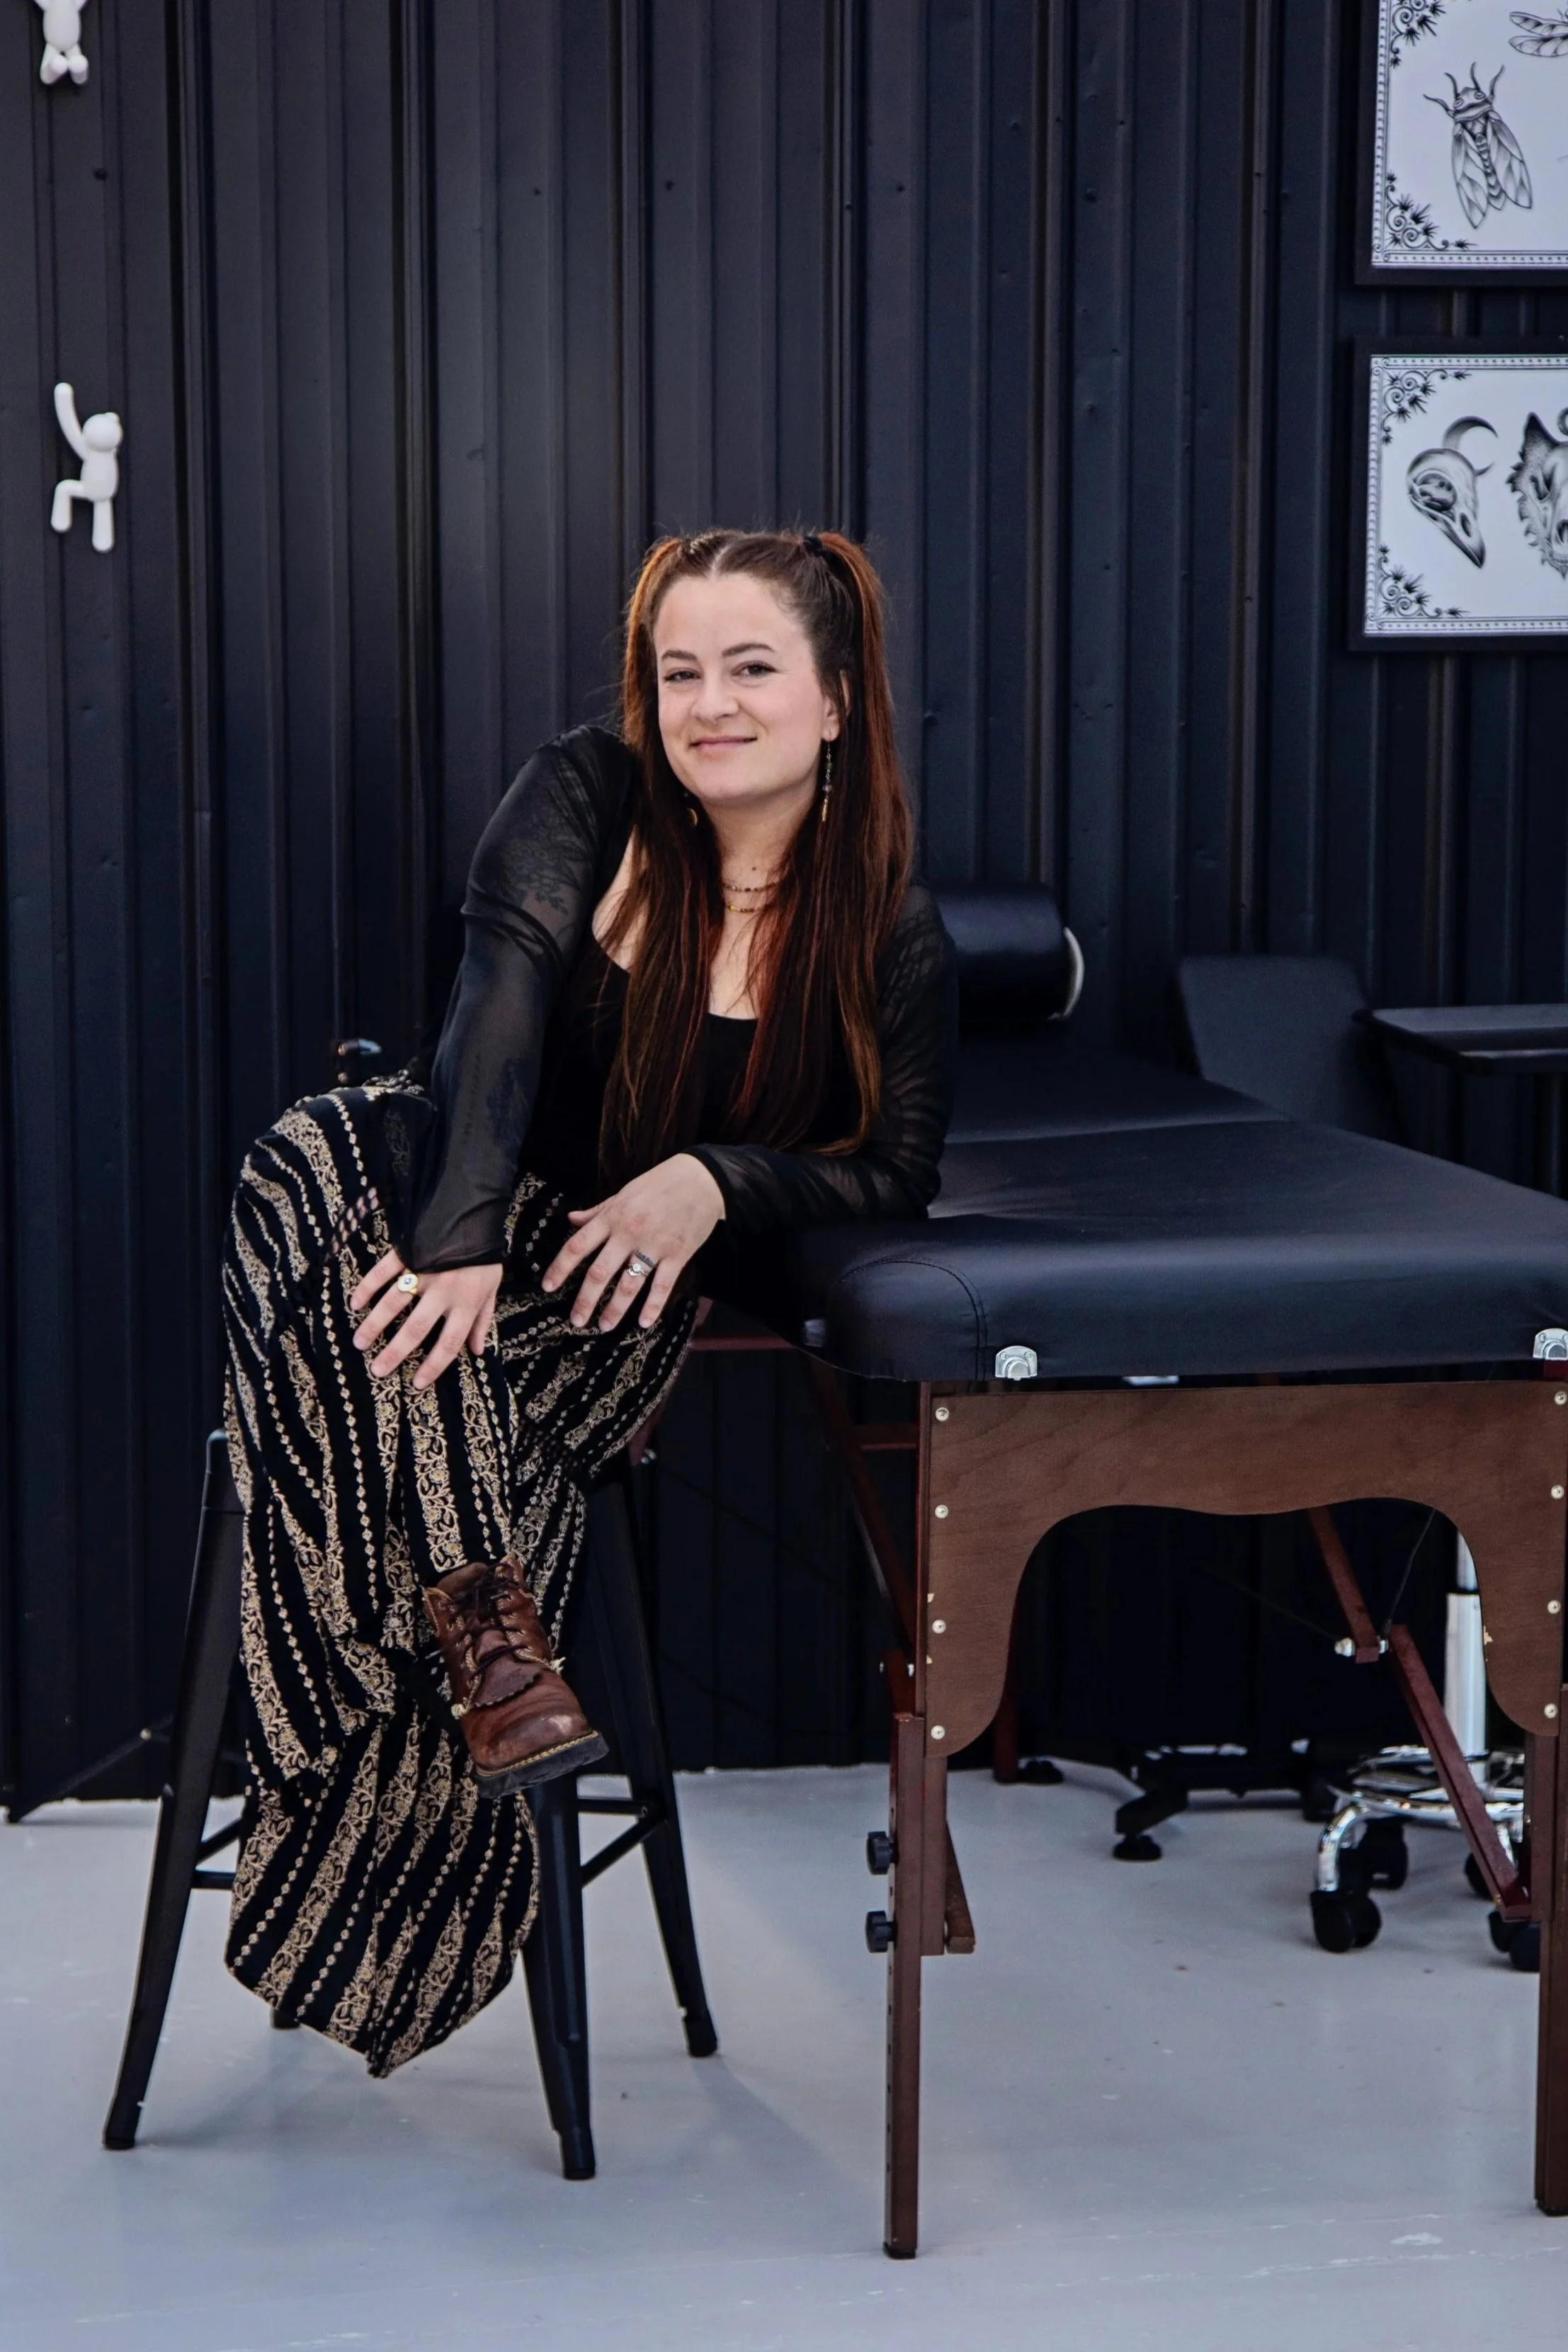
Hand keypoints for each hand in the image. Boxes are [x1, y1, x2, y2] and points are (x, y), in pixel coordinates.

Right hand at [350, 1250, 503, 1388]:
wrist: (475, 1212)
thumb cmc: (484, 1255)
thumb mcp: (492, 1288)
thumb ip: (482, 1320)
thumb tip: (478, 1352)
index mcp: (467, 1303)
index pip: (449, 1343)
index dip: (433, 1366)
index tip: (416, 1384)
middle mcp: (444, 1291)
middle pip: (416, 1329)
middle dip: (394, 1352)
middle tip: (376, 1370)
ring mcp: (424, 1271)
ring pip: (394, 1303)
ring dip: (374, 1324)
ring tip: (359, 1343)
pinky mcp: (409, 1251)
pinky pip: (384, 1271)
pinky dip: (368, 1287)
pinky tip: (355, 1303)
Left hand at [542, 1153, 723, 1331]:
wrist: (701, 1179)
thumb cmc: (659, 1184)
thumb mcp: (623, 1194)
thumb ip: (597, 1211)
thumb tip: (571, 1219)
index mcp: (612, 1217)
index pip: (577, 1245)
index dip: (560, 1268)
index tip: (547, 1287)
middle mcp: (628, 1233)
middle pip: (600, 1272)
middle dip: (585, 1300)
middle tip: (576, 1321)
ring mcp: (653, 1245)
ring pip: (629, 1284)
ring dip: (615, 1309)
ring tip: (604, 1327)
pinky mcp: (677, 1254)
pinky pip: (662, 1285)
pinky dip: (653, 1306)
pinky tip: (644, 1324)